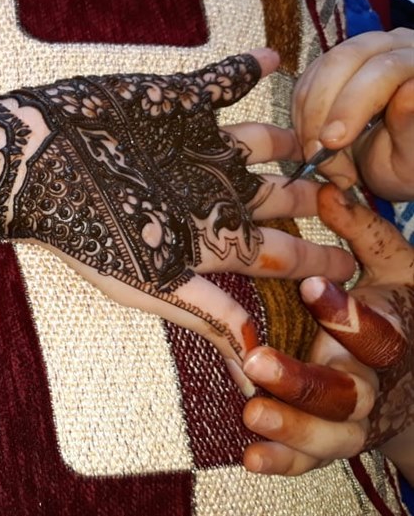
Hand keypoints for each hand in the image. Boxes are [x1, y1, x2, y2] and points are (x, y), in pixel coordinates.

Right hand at [11, 50, 354, 391]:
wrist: (36, 159)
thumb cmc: (88, 226)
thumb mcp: (148, 280)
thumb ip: (207, 311)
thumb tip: (256, 360)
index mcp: (204, 233)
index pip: (276, 251)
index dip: (317, 257)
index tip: (353, 261)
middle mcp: (203, 188)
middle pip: (273, 197)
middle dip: (309, 196)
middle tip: (348, 191)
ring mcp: (191, 142)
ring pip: (257, 139)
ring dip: (288, 135)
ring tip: (318, 132)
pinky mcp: (175, 100)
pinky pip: (220, 80)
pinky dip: (246, 68)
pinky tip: (271, 56)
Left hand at [240, 183, 413, 479]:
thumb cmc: (399, 310)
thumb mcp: (395, 268)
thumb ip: (363, 232)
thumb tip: (329, 189)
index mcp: (394, 335)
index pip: (380, 329)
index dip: (350, 312)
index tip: (314, 286)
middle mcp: (377, 380)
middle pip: (350, 390)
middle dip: (305, 378)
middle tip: (256, 360)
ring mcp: (357, 419)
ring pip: (331, 432)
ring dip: (293, 425)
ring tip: (252, 412)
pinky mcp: (335, 442)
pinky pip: (311, 462)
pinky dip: (283, 461)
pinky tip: (252, 457)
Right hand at [291, 27, 413, 199]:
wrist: (389, 161)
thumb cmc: (406, 161)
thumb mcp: (409, 156)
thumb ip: (409, 124)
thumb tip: (409, 91)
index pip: (384, 69)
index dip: (353, 103)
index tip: (332, 142)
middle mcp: (392, 48)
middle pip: (342, 61)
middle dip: (321, 110)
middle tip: (316, 152)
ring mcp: (359, 52)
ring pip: (317, 72)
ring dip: (307, 117)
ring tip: (317, 154)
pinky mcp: (331, 65)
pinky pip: (304, 84)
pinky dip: (300, 116)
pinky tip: (311, 140)